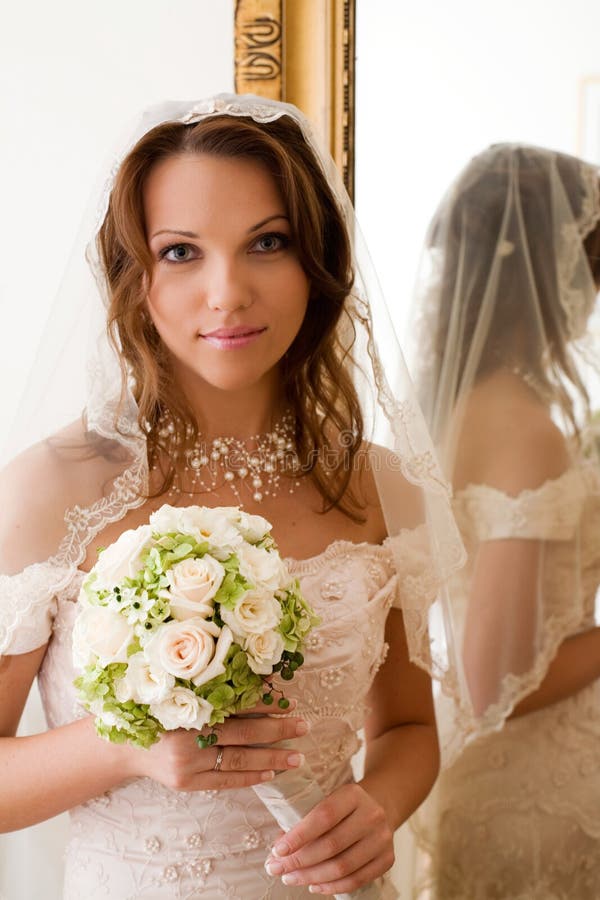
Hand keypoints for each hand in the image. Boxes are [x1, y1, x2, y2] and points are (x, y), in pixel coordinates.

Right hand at [124, 701, 308, 791]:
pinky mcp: (186, 783)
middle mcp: (189, 734)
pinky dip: (249, 777)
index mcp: (188, 705)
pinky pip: (224, 781)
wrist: (123, 746)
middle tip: (304, 726)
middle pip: (242, 732)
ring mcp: (188, 762)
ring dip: (271, 757)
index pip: (235, 704)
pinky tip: (271, 773)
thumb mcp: (180, 693)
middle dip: (276, 729)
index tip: (287, 700)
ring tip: (297, 757)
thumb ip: (213, 689)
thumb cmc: (157, 712)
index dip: (263, 703)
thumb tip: (257, 678)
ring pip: (237, 759)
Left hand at [264, 782, 393, 894]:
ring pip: (343, 867)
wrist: (381, 805)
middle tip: (277, 869)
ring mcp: (382, 839)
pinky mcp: (387, 859)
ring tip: (291, 878)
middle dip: (299, 861)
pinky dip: (332, 887)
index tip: (277, 851)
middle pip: (331, 845)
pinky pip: (357, 880)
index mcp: (353, 794)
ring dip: (311, 877)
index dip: (299, 836)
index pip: (323, 816)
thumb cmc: (344, 805)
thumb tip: (278, 850)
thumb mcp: (327, 799)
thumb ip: (304, 819)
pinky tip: (314, 885)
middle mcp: (372, 815)